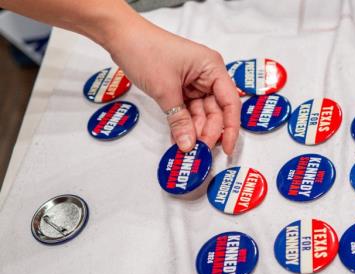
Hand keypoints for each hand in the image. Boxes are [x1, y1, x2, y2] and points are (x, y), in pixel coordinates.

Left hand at [104, 17, 240, 153]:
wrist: (120, 37)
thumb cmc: (145, 50)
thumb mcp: (165, 89)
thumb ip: (179, 119)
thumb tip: (189, 145)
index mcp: (213, 68)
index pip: (230, 103)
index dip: (231, 128)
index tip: (227, 149)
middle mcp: (208, 76)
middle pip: (216, 111)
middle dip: (208, 132)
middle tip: (198, 152)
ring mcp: (195, 82)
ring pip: (202, 114)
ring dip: (194, 131)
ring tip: (186, 149)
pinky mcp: (181, 88)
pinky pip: (187, 111)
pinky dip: (183, 125)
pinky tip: (179, 139)